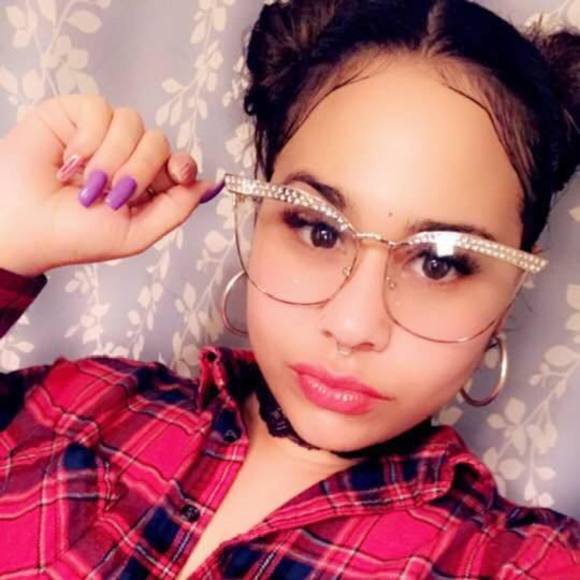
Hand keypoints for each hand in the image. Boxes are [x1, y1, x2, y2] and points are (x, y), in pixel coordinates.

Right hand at [0, 95, 221, 276]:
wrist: (25, 226)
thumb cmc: (75, 236)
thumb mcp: (137, 233)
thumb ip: (177, 209)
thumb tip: (210, 185)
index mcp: (146, 185)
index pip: (179, 161)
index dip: (182, 164)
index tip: (176, 175)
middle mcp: (128, 156)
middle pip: (159, 142)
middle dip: (140, 171)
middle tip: (112, 195)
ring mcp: (102, 134)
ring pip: (132, 123)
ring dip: (111, 159)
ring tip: (85, 183)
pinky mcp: (74, 114)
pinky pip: (100, 109)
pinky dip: (88, 138)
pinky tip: (70, 160)